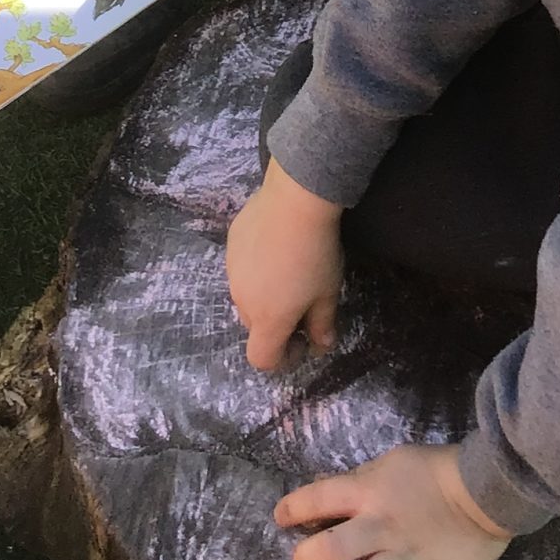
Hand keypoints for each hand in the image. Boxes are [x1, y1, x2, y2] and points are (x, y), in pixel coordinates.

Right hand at [227, 161, 344, 370]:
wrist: (294, 200)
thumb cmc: (315, 253)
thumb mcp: (328, 293)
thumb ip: (323, 325)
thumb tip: (321, 345)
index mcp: (267, 319)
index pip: (262, 359)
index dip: (283, 358)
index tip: (304, 340)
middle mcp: (242, 300)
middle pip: (255, 327)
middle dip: (277, 324)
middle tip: (303, 303)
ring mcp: (232, 271)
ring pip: (247, 296)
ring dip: (265, 296)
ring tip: (291, 270)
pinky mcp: (231, 245)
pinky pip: (242, 268)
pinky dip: (257, 269)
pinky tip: (277, 246)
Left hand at [276, 444, 511, 559]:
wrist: (488, 490)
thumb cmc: (434, 471)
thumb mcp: (391, 463)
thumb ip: (359, 481)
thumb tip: (323, 492)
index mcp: (369, 492)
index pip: (317, 498)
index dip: (292, 509)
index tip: (282, 517)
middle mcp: (381, 528)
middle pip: (331, 549)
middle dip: (308, 559)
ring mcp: (406, 559)